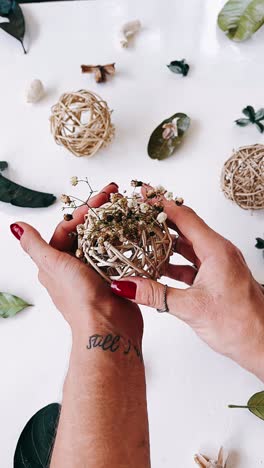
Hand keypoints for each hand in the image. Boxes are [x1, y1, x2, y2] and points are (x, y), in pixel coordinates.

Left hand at [10, 183, 142, 342]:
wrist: (109, 328)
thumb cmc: (80, 299)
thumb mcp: (54, 266)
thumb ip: (36, 245)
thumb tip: (16, 227)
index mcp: (56, 263)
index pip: (68, 228)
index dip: (84, 211)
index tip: (102, 197)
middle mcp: (73, 267)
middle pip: (86, 232)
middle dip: (100, 213)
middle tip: (116, 195)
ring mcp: (94, 272)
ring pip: (102, 241)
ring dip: (113, 225)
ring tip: (126, 210)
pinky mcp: (113, 278)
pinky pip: (117, 254)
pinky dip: (123, 241)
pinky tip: (132, 232)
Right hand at [111, 185, 263, 377]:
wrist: (262, 344)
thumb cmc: (239, 324)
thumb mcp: (191, 308)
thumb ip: (155, 294)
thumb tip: (126, 285)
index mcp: (216, 250)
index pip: (185, 217)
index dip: (162, 204)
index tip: (143, 195)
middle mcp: (219, 252)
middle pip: (185, 227)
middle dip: (160, 220)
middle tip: (138, 213)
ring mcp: (218, 264)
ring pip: (187, 246)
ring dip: (165, 243)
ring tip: (141, 239)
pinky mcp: (216, 277)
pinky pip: (191, 262)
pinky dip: (173, 262)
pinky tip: (157, 267)